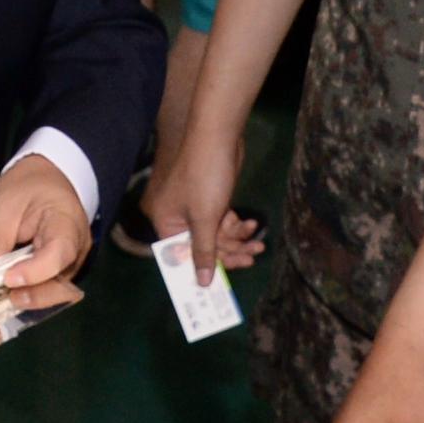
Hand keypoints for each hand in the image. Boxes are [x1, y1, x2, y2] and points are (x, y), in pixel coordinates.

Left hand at [0, 154, 94, 340]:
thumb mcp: (7, 202)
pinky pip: (44, 290)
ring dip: (26, 303)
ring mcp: (67, 265)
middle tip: (1, 298)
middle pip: (60, 284)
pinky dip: (24, 300)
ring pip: (53, 293)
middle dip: (32, 297)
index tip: (8, 278)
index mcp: (67, 225)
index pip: (58, 255)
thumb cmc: (31, 184)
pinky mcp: (55, 272)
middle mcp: (75, 251)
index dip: (34, 272)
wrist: (50, 176)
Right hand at [139, 135, 261, 285]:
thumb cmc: (205, 178)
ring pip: (216, 235)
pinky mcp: (210, 200)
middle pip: (202, 247)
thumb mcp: (205, 218)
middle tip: (251, 259)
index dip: (204, 269)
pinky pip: (221, 221)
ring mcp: (194, 208)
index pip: (183, 257)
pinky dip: (236, 225)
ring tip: (258, 245)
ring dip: (237, 240)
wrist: (219, 137)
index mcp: (166, 223)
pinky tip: (250, 224)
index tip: (224, 284)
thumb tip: (200, 283)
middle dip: (228, 253)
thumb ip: (204, 252)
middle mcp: (176, 218)